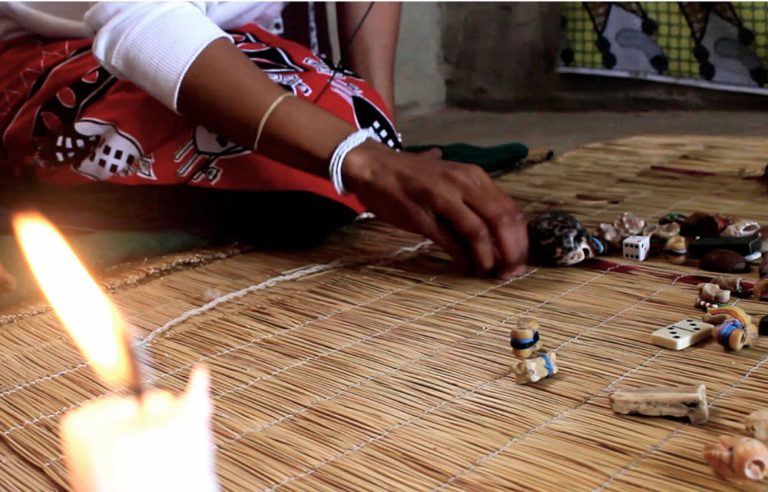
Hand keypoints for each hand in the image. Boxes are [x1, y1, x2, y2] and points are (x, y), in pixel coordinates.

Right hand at [343, 141, 528, 276]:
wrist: (374, 167)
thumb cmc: (414, 178)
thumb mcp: (451, 181)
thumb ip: (474, 201)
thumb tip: (500, 232)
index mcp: (474, 176)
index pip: (511, 209)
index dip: (520, 239)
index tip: (520, 260)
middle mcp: (464, 183)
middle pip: (501, 220)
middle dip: (511, 251)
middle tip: (511, 273)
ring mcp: (442, 197)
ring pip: (479, 231)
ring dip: (488, 258)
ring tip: (489, 273)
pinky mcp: (421, 215)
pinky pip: (450, 240)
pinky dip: (462, 258)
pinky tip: (465, 268)